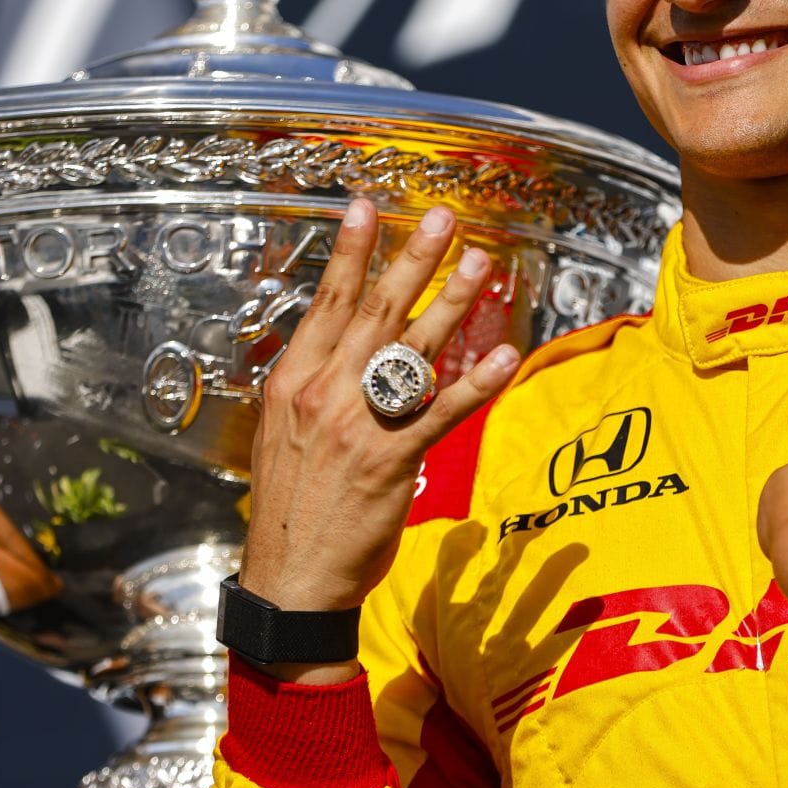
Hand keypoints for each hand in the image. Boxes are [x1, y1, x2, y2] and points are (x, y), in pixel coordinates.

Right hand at [239, 199, 518, 631]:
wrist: (291, 580)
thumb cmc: (291, 507)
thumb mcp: (283, 434)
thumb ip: (312, 387)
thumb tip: (338, 349)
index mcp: (294, 382)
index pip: (327, 303)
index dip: (350, 253)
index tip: (366, 206)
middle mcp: (326, 394)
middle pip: (376, 311)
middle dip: (413, 259)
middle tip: (442, 218)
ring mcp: (360, 425)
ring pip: (413, 350)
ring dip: (452, 302)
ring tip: (482, 265)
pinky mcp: (394, 461)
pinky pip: (441, 413)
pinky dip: (474, 384)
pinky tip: (504, 358)